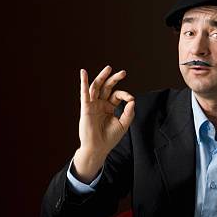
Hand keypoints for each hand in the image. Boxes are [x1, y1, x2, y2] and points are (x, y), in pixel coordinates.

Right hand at [73, 66, 134, 181]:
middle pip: (107, 87)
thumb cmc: (110, 138)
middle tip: (123, 72)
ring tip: (109, 68)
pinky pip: (84, 93)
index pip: (117, 95)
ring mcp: (93, 105)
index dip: (125, 95)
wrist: (98, 148)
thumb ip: (129, 112)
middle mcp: (100, 104)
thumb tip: (132, 100)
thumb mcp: (123, 124)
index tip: (130, 99)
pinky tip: (84, 73)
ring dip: (102, 77)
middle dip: (114, 79)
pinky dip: (84, 82)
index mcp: (109, 108)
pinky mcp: (86, 108)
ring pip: (96, 87)